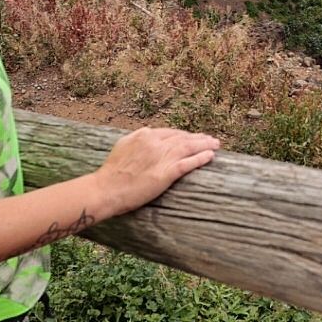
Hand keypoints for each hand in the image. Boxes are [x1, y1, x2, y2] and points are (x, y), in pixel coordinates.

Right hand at [95, 127, 219, 212]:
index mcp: (144, 135)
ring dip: (205, 145)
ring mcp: (162, 157)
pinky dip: (201, 158)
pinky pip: (189, 163)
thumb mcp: (123, 146)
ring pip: (189, 147)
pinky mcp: (167, 173)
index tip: (192, 136)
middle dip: (198, 138)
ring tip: (215, 145)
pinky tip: (210, 156)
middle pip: (182, 137)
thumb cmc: (111, 172)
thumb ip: (137, 138)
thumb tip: (147, 132)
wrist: (106, 189)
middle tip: (210, 139)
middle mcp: (155, 142)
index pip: (170, 132)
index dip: (184, 134)